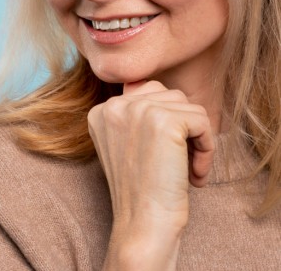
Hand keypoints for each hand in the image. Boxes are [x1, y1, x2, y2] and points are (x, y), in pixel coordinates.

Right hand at [88, 80, 214, 269]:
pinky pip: (203, 122)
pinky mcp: (164, 121)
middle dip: (183, 129)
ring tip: (188, 169)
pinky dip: (207, 150)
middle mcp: (114, 106)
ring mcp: (137, 110)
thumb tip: (151, 86)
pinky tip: (194, 174)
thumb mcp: (125, 146)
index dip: (165, 126)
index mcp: (101, 111)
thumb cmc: (141, 191)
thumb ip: (134, 115)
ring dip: (197, 139)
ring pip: (190, 107)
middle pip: (170, 96)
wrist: (142, 223)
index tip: (161, 158)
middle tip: (179, 163)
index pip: (148, 93)